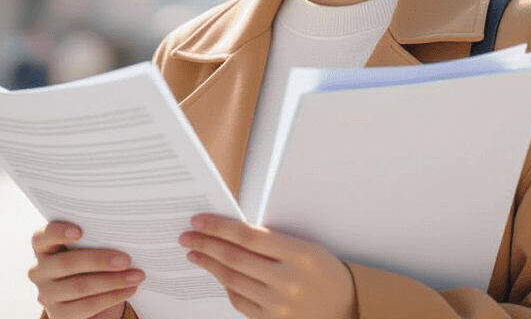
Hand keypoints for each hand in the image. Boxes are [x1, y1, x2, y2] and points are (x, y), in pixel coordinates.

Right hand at [28, 221, 142, 318]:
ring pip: (80, 286)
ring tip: (136, 275)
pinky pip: (88, 306)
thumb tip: (121, 234)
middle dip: (99, 260)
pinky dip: (112, 297)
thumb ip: (92, 239)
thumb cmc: (88, 263)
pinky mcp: (58, 315)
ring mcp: (47, 294)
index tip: (79, 231)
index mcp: (43, 247)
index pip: (44, 236)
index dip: (59, 232)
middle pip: (66, 264)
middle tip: (126, 259)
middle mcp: (39, 270)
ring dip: (113, 281)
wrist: (84, 297)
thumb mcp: (85, 248)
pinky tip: (129, 289)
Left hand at [180, 214, 355, 318]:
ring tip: (195, 253)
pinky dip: (225, 286)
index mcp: (300, 255)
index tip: (199, 220)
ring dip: (208, 264)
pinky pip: (239, 301)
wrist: (343, 313)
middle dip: (205, 244)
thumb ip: (274, 241)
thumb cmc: (326, 275)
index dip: (218, 227)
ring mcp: (278, 305)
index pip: (248, 236)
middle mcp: (288, 281)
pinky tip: (217, 275)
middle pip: (233, 258)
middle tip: (187, 236)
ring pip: (231, 280)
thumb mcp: (308, 248)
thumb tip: (233, 231)